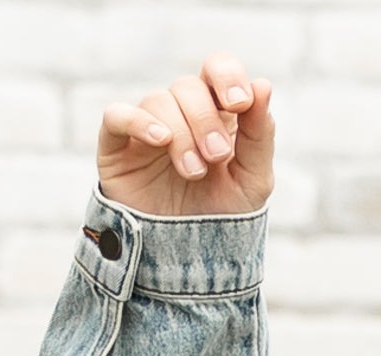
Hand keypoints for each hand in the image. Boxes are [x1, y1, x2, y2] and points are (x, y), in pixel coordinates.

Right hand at [97, 53, 273, 216]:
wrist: (186, 262)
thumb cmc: (221, 218)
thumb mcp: (252, 181)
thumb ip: (260, 135)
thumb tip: (263, 84)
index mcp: (215, 114)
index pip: (216, 69)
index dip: (227, 75)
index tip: (239, 102)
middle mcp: (180, 114)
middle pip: (188, 87)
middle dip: (206, 119)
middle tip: (217, 157)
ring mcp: (147, 128)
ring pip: (158, 101)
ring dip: (181, 134)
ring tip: (193, 173)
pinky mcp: (117, 146)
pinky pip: (117, 115)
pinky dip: (138, 121)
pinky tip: (160, 140)